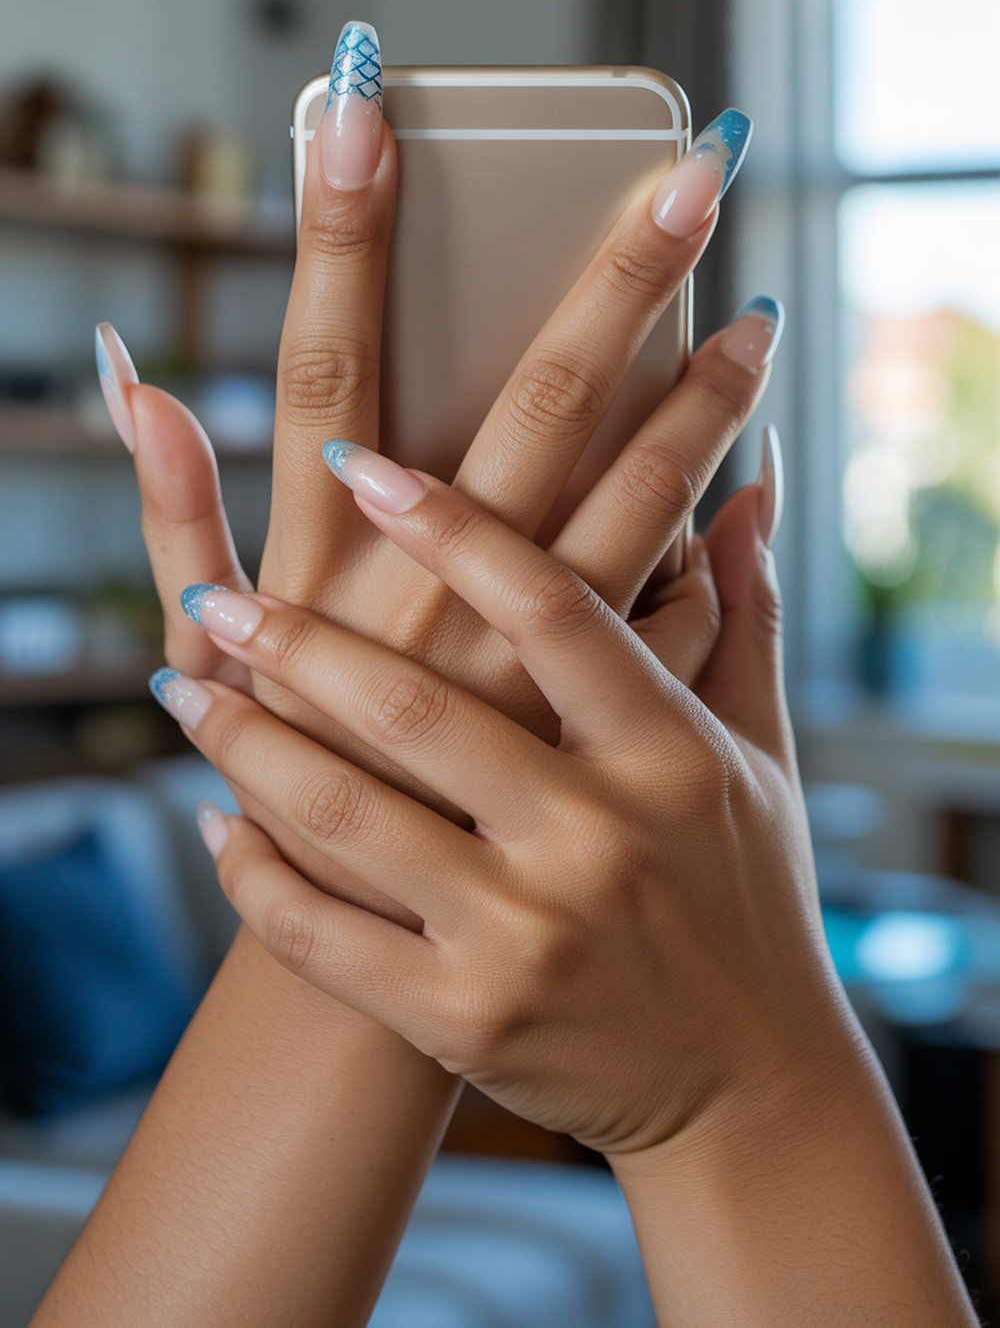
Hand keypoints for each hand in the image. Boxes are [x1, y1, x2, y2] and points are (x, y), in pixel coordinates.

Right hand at [100, 78, 777, 911]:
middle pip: (536, 404)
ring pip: (637, 499)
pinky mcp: (598, 724)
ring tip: (757, 320)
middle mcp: (443, 599)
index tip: (362, 102)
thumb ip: (178, 509)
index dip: (338, 232)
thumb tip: (133, 371)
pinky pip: (668, 619)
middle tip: (688, 172)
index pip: (332, 364)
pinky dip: (713, 547)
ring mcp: (534, 662)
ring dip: (702, 404)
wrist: (396, 955)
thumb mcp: (215, 646)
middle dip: (611, 279)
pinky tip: (753, 483)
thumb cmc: (293, 786)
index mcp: (332, 563)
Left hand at [145, 431, 840, 1156]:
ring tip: (186, 691)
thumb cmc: (748, 897)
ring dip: (245, 743)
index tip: (361, 466)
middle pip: (416, 707)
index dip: (449, 526)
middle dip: (295, 639)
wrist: (747, 1084)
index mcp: (668, 752)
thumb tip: (753, 481)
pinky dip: (254, 876)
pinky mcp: (465, 1020)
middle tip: (217, 597)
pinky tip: (218, 826)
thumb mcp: (759, 753)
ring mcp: (526, 935)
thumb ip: (740, 614)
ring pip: (344, 815)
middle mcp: (597, 837)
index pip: (549, 608)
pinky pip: (323, 937)